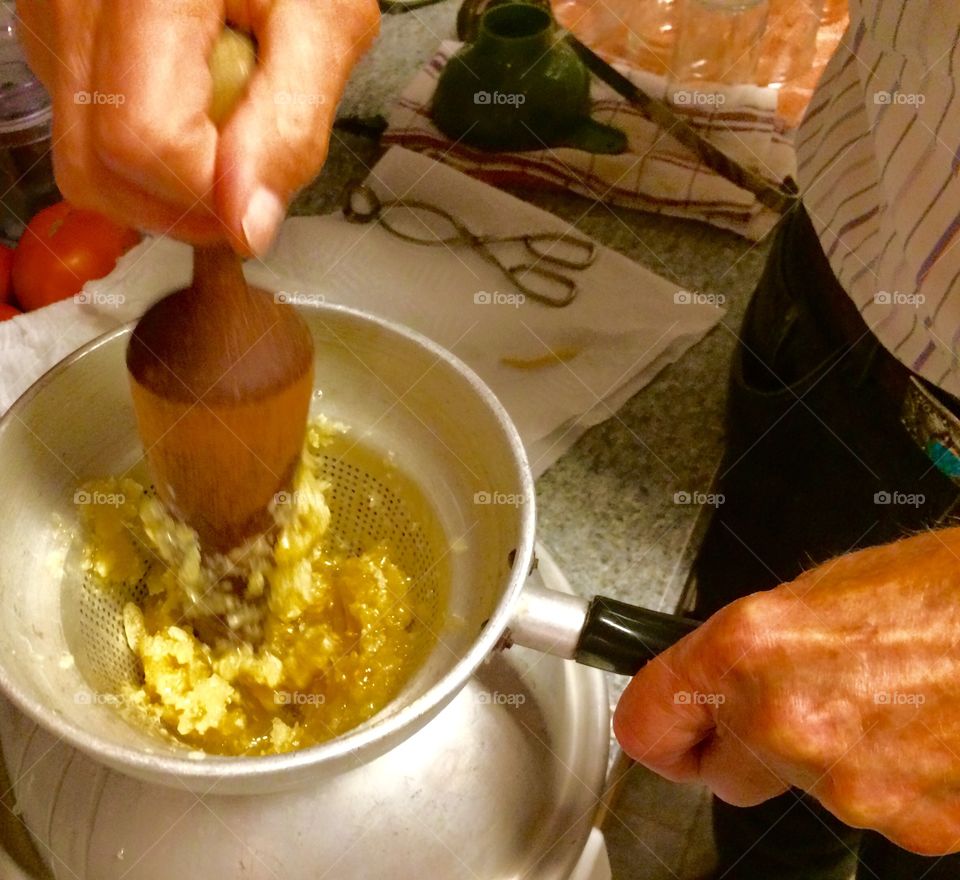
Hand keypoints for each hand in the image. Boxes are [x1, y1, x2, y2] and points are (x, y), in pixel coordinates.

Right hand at [15, 0, 378, 253]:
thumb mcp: (325, 25)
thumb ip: (291, 128)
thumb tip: (249, 225)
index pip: (141, 142)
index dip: (206, 194)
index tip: (257, 193)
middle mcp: (75, 1)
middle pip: (94, 171)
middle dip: (179, 209)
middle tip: (243, 190)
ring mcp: (52, 16)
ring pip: (82, 164)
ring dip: (159, 192)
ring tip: (222, 148)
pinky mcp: (55, 32)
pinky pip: (82, 130)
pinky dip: (139, 155)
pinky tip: (189, 117)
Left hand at [614, 526, 959, 854]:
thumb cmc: (938, 591)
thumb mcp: (816, 594)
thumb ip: (747, 650)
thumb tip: (712, 684)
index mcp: (749, 650)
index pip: (648, 721)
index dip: (652, 728)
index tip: (659, 733)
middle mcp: (787, 723)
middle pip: (721, 774)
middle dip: (743, 747)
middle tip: (794, 704)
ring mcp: (850, 784)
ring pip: (801, 791)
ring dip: (825, 757)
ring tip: (882, 699)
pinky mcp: (910, 826)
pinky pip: (868, 809)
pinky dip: (884, 779)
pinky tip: (915, 729)